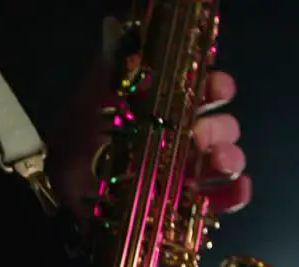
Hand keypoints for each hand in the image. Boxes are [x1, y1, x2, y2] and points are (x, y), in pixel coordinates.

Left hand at [48, 62, 251, 220]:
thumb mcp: (90, 105)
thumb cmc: (76, 149)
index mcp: (161, 110)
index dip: (215, 86)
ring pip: (225, 161)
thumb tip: (115, 25)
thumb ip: (110, 69)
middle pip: (219, 127)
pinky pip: (222, 201)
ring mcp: (184, 175)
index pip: (200, 91)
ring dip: (230, 157)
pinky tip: (236, 188)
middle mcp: (178, 140)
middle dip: (222, 127)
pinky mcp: (186, 209)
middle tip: (205, 134)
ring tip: (218, 162)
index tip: (220, 86)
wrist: (62, 202)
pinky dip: (235, 195)